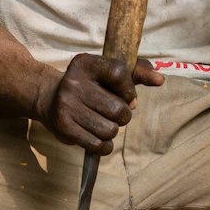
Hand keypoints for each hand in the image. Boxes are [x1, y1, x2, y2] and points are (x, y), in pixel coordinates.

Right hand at [39, 53, 163, 151]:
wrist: (49, 98)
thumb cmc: (90, 85)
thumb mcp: (109, 73)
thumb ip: (137, 72)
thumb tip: (160, 80)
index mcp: (86, 64)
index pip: (118, 72)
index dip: (129, 89)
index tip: (127, 96)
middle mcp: (73, 83)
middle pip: (117, 108)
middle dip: (123, 115)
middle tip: (114, 114)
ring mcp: (66, 106)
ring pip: (109, 129)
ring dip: (112, 131)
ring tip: (104, 124)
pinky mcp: (64, 127)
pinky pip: (98, 144)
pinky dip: (105, 145)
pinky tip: (100, 138)